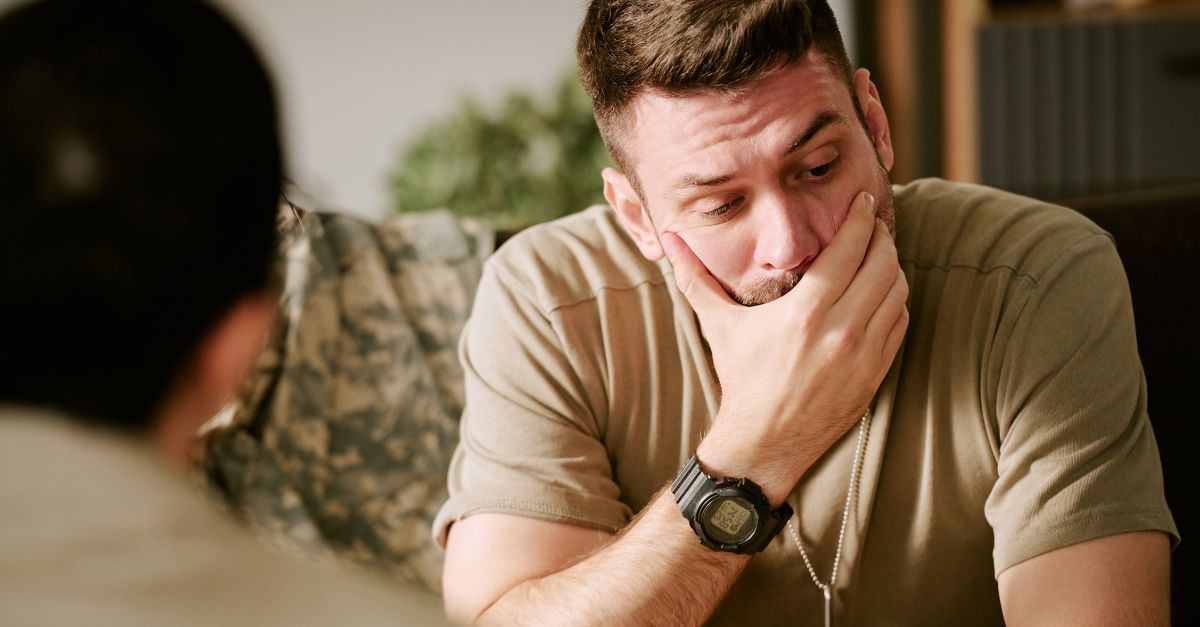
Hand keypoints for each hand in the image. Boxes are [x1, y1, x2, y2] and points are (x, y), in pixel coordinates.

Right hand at [662, 191, 907, 499]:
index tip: (863, 204)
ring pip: (897, 291)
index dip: (861, 220)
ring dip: (891, 268)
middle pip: (883, 264)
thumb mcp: (718, 324)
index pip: (849, 249)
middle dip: (881, 239)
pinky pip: (899, 321)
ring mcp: (863, 353)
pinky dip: (894, 301)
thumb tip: (668, 237)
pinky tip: (879, 293)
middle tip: (872, 228)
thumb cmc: (741, 378)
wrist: (765, 440)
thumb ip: (694, 276)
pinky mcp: (876, 371)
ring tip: (877, 257)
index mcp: (804, 312)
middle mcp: (840, 330)